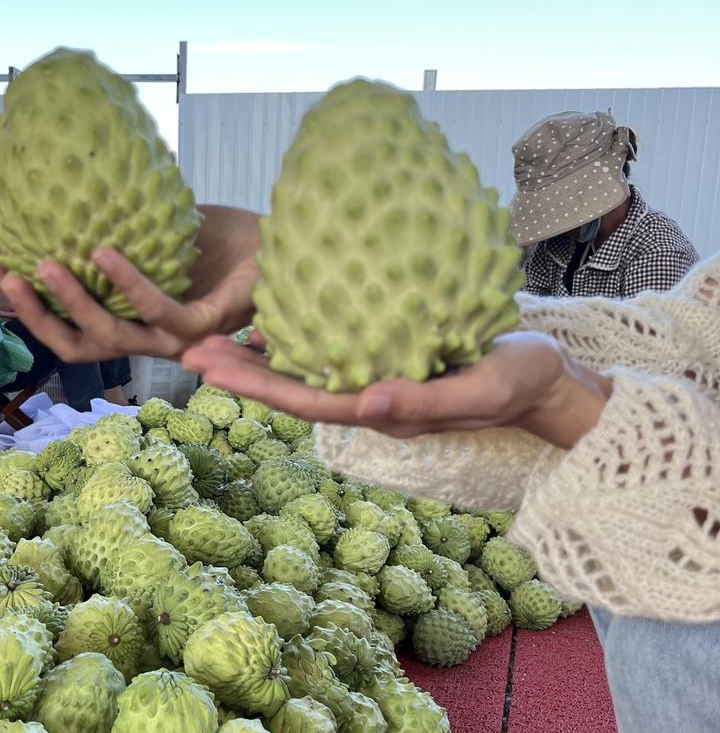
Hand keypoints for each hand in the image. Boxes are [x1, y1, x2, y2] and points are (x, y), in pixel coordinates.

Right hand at [0, 205, 261, 362]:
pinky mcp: (206, 327)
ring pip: (113, 336)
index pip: (70, 333)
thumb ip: (112, 231)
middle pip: (79, 347)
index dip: (27, 311)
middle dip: (36, 314)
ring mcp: (178, 340)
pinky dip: (129, 284)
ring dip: (73, 301)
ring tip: (41, 263)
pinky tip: (102, 251)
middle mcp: (149, 342)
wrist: (278, 239)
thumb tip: (59, 201)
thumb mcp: (152, 231)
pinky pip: (159, 311)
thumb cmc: (215, 236)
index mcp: (132, 326)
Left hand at [182, 331, 613, 449]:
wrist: (543, 379)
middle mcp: (367, 400)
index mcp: (382, 412)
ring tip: (212, 336)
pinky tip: (270, 320)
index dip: (257, 386)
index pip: (307, 402)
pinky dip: (296, 338)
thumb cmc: (518, 381)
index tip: (212, 369)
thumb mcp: (481, 389)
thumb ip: (426, 403)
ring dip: (258, 358)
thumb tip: (366, 406)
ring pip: (305, 372)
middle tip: (189, 349)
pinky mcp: (385, 362)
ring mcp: (374, 383)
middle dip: (240, 373)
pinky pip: (330, 352)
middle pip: (292, 388)